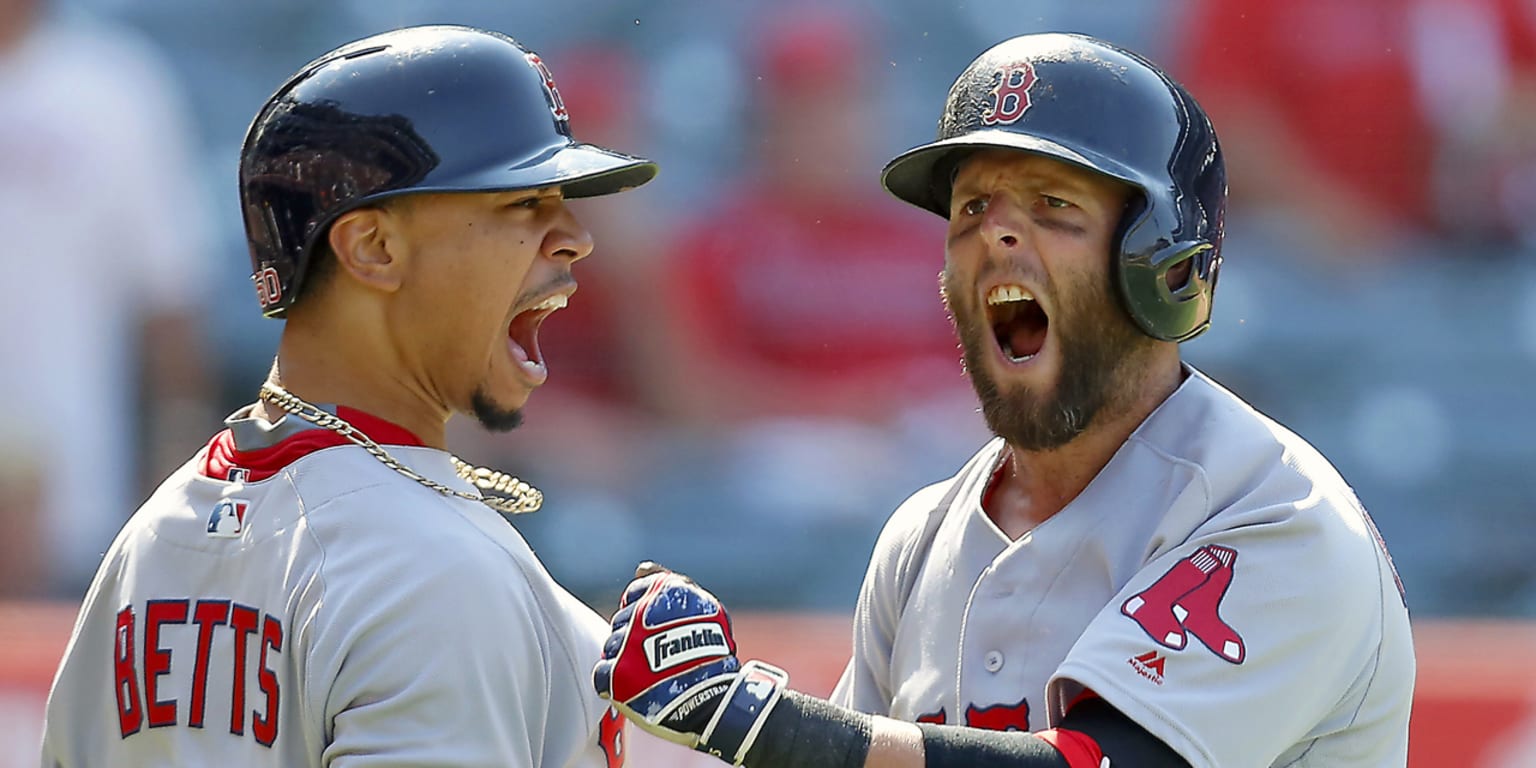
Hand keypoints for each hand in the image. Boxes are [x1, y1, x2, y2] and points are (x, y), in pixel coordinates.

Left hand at [592, 563, 739, 745]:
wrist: (714, 694)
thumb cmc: (711, 647)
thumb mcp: (699, 603)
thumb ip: (667, 581)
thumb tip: (641, 569)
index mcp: (661, 589)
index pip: (634, 594)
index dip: (643, 612)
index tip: (658, 629)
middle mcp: (640, 611)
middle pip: (621, 621)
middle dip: (634, 636)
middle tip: (660, 655)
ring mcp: (627, 643)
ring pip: (611, 645)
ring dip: (624, 658)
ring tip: (650, 673)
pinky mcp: (617, 673)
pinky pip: (601, 673)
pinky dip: (613, 681)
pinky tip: (634, 686)